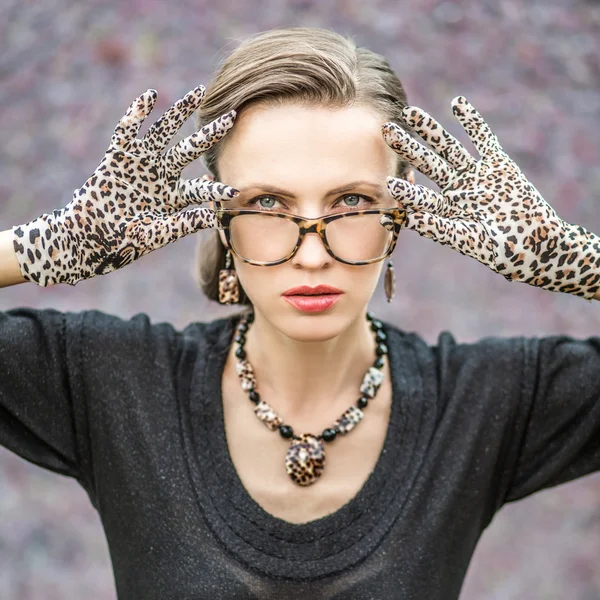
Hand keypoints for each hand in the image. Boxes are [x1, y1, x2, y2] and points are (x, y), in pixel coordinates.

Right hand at [12, 86, 238, 285]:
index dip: (215, 190)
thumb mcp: (159, 234)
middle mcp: (162, 176)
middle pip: (190, 150)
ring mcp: (141, 164)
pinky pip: (127, 132)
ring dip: (179, 112)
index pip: (201, 189)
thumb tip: (214, 216)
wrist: (92, 239)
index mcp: (175, 197)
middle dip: (210, 134)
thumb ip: (184, 224)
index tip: (233, 191)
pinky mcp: (117, 158)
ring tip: (198, 92)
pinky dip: (136, 114)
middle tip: (232, 117)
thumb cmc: (126, 242)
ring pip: (164, 132)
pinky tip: (150, 96)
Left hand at [382, 97, 599, 299]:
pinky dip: (472, 122)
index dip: (406, 190)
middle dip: (408, 147)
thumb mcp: (468, 241)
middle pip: (427, 164)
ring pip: (448, 148)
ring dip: (430, 130)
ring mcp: (475, 175)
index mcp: (445, 211)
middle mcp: (455, 190)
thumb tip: (409, 220)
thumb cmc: (501, 250)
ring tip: (410, 112)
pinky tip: (457, 104)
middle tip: (386, 130)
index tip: (389, 183)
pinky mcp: (498, 165)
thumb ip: (439, 228)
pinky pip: (483, 139)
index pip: (419, 197)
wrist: (537, 243)